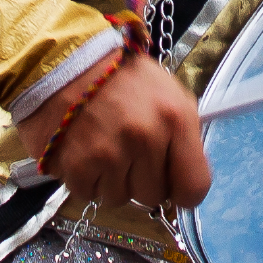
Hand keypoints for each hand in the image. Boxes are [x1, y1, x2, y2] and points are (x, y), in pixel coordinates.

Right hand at [17, 53, 210, 209]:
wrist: (67, 63)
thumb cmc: (121, 79)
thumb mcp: (167, 93)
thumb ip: (183, 135)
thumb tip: (186, 178)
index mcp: (176, 118)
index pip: (194, 186)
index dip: (183, 190)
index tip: (173, 183)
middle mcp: (146, 137)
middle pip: (154, 196)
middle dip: (142, 179)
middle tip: (129, 150)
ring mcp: (111, 154)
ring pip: (121, 199)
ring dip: (112, 180)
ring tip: (104, 145)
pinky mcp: (79, 167)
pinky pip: (90, 195)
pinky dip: (87, 180)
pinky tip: (85, 151)